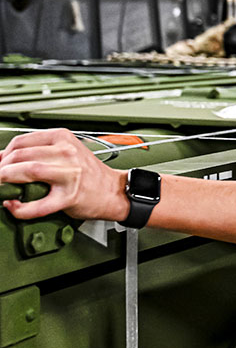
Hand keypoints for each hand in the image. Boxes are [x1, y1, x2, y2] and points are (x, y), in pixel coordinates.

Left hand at [0, 129, 127, 221]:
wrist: (112, 191)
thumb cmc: (88, 173)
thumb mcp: (65, 152)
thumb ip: (37, 151)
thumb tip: (2, 158)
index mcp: (63, 138)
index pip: (20, 142)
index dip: (3, 155)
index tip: (0, 165)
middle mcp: (67, 153)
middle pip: (20, 156)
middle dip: (1, 169)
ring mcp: (70, 174)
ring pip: (28, 171)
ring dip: (6, 181)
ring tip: (2, 189)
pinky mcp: (70, 196)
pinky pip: (39, 204)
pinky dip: (20, 208)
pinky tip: (14, 206)